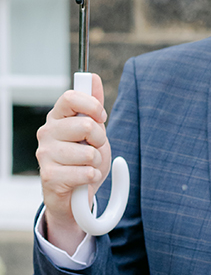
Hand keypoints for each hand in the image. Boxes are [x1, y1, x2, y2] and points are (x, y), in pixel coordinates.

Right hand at [36, 75, 110, 252]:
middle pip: (85, 125)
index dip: (93, 106)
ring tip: (86, 166)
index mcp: (57, 118)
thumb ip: (93, 106)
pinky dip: (92, 177)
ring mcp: (45, 154)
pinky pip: (85, 172)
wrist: (76, 197)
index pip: (71, 97)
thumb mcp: (94, 132)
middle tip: (94, 148)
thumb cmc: (84, 161)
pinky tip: (83, 179)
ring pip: (88, 152)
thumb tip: (92, 77)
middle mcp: (47, 133)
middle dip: (100, 140)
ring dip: (96, 162)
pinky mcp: (49, 176)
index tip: (101, 118)